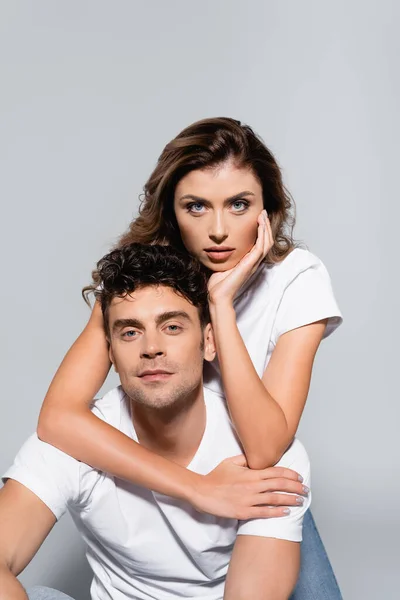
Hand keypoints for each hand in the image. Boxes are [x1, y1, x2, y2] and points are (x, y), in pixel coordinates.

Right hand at [191, 455, 308, 519]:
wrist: (201, 491)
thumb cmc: (216, 476)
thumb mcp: (231, 462)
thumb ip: (246, 459)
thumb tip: (258, 457)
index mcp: (251, 472)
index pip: (276, 472)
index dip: (290, 474)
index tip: (299, 477)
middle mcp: (252, 485)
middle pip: (280, 484)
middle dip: (296, 487)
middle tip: (306, 490)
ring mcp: (249, 499)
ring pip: (275, 499)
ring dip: (291, 499)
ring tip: (301, 501)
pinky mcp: (243, 512)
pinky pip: (264, 513)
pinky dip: (277, 512)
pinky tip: (286, 512)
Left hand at [207, 210, 272, 305]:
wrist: (217, 295)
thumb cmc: (218, 282)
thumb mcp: (222, 263)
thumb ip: (225, 254)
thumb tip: (218, 243)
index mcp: (248, 261)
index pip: (260, 243)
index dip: (261, 230)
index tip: (258, 218)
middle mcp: (253, 262)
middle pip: (266, 241)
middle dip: (266, 226)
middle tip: (263, 213)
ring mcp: (253, 263)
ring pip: (266, 242)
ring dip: (266, 227)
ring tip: (263, 215)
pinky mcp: (250, 264)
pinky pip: (261, 247)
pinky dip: (262, 235)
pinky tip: (260, 225)